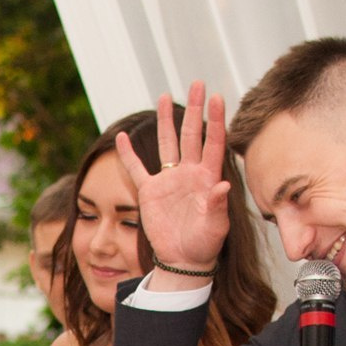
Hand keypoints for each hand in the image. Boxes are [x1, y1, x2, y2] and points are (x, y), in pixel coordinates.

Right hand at [121, 81, 229, 279]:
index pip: (213, 143)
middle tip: (197, 84)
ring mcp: (169, 180)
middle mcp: (190, 173)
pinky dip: (128, 154)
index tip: (216, 98)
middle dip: (193, 109)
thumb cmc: (205, 245)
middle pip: (191, 134)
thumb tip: (223, 186)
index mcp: (208, 178)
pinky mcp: (150, 192)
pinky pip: (136, 169)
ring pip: (167, 144)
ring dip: (166, 121)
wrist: (184, 261)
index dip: (215, 120)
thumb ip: (218, 205)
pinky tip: (122, 137)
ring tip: (164, 97)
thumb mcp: (216, 227)